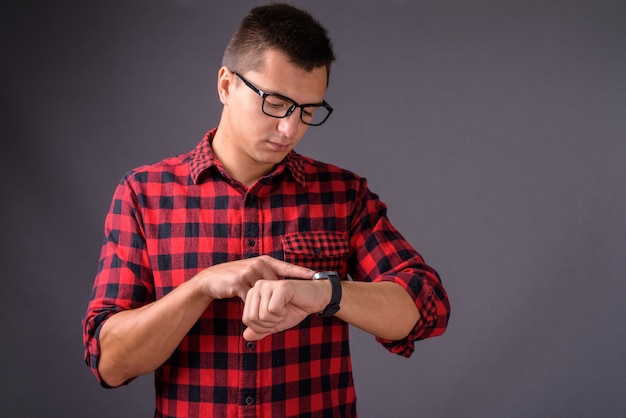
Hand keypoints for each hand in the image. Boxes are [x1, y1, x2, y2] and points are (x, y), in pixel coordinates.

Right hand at [196, 255, 314, 301]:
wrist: (211, 280)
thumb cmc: (235, 278)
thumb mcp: (253, 273)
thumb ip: (267, 277)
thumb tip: (282, 287)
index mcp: (265, 261)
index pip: (287, 267)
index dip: (301, 272)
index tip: (315, 276)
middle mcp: (259, 264)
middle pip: (277, 284)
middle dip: (280, 297)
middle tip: (288, 310)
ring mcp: (249, 272)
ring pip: (266, 292)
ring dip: (268, 305)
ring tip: (274, 315)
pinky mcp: (239, 282)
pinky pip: (252, 299)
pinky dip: (255, 307)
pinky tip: (255, 312)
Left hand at [242, 278, 331, 340]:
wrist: (315, 299)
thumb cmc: (295, 308)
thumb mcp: (275, 323)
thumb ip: (260, 329)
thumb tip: (245, 337)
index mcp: (253, 293)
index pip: (247, 319)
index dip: (262, 326)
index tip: (275, 318)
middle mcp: (258, 286)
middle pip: (252, 318)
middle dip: (269, 324)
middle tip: (281, 314)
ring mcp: (268, 284)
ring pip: (263, 315)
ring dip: (277, 318)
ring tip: (285, 308)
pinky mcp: (280, 286)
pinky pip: (273, 309)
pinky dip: (283, 313)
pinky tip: (290, 304)